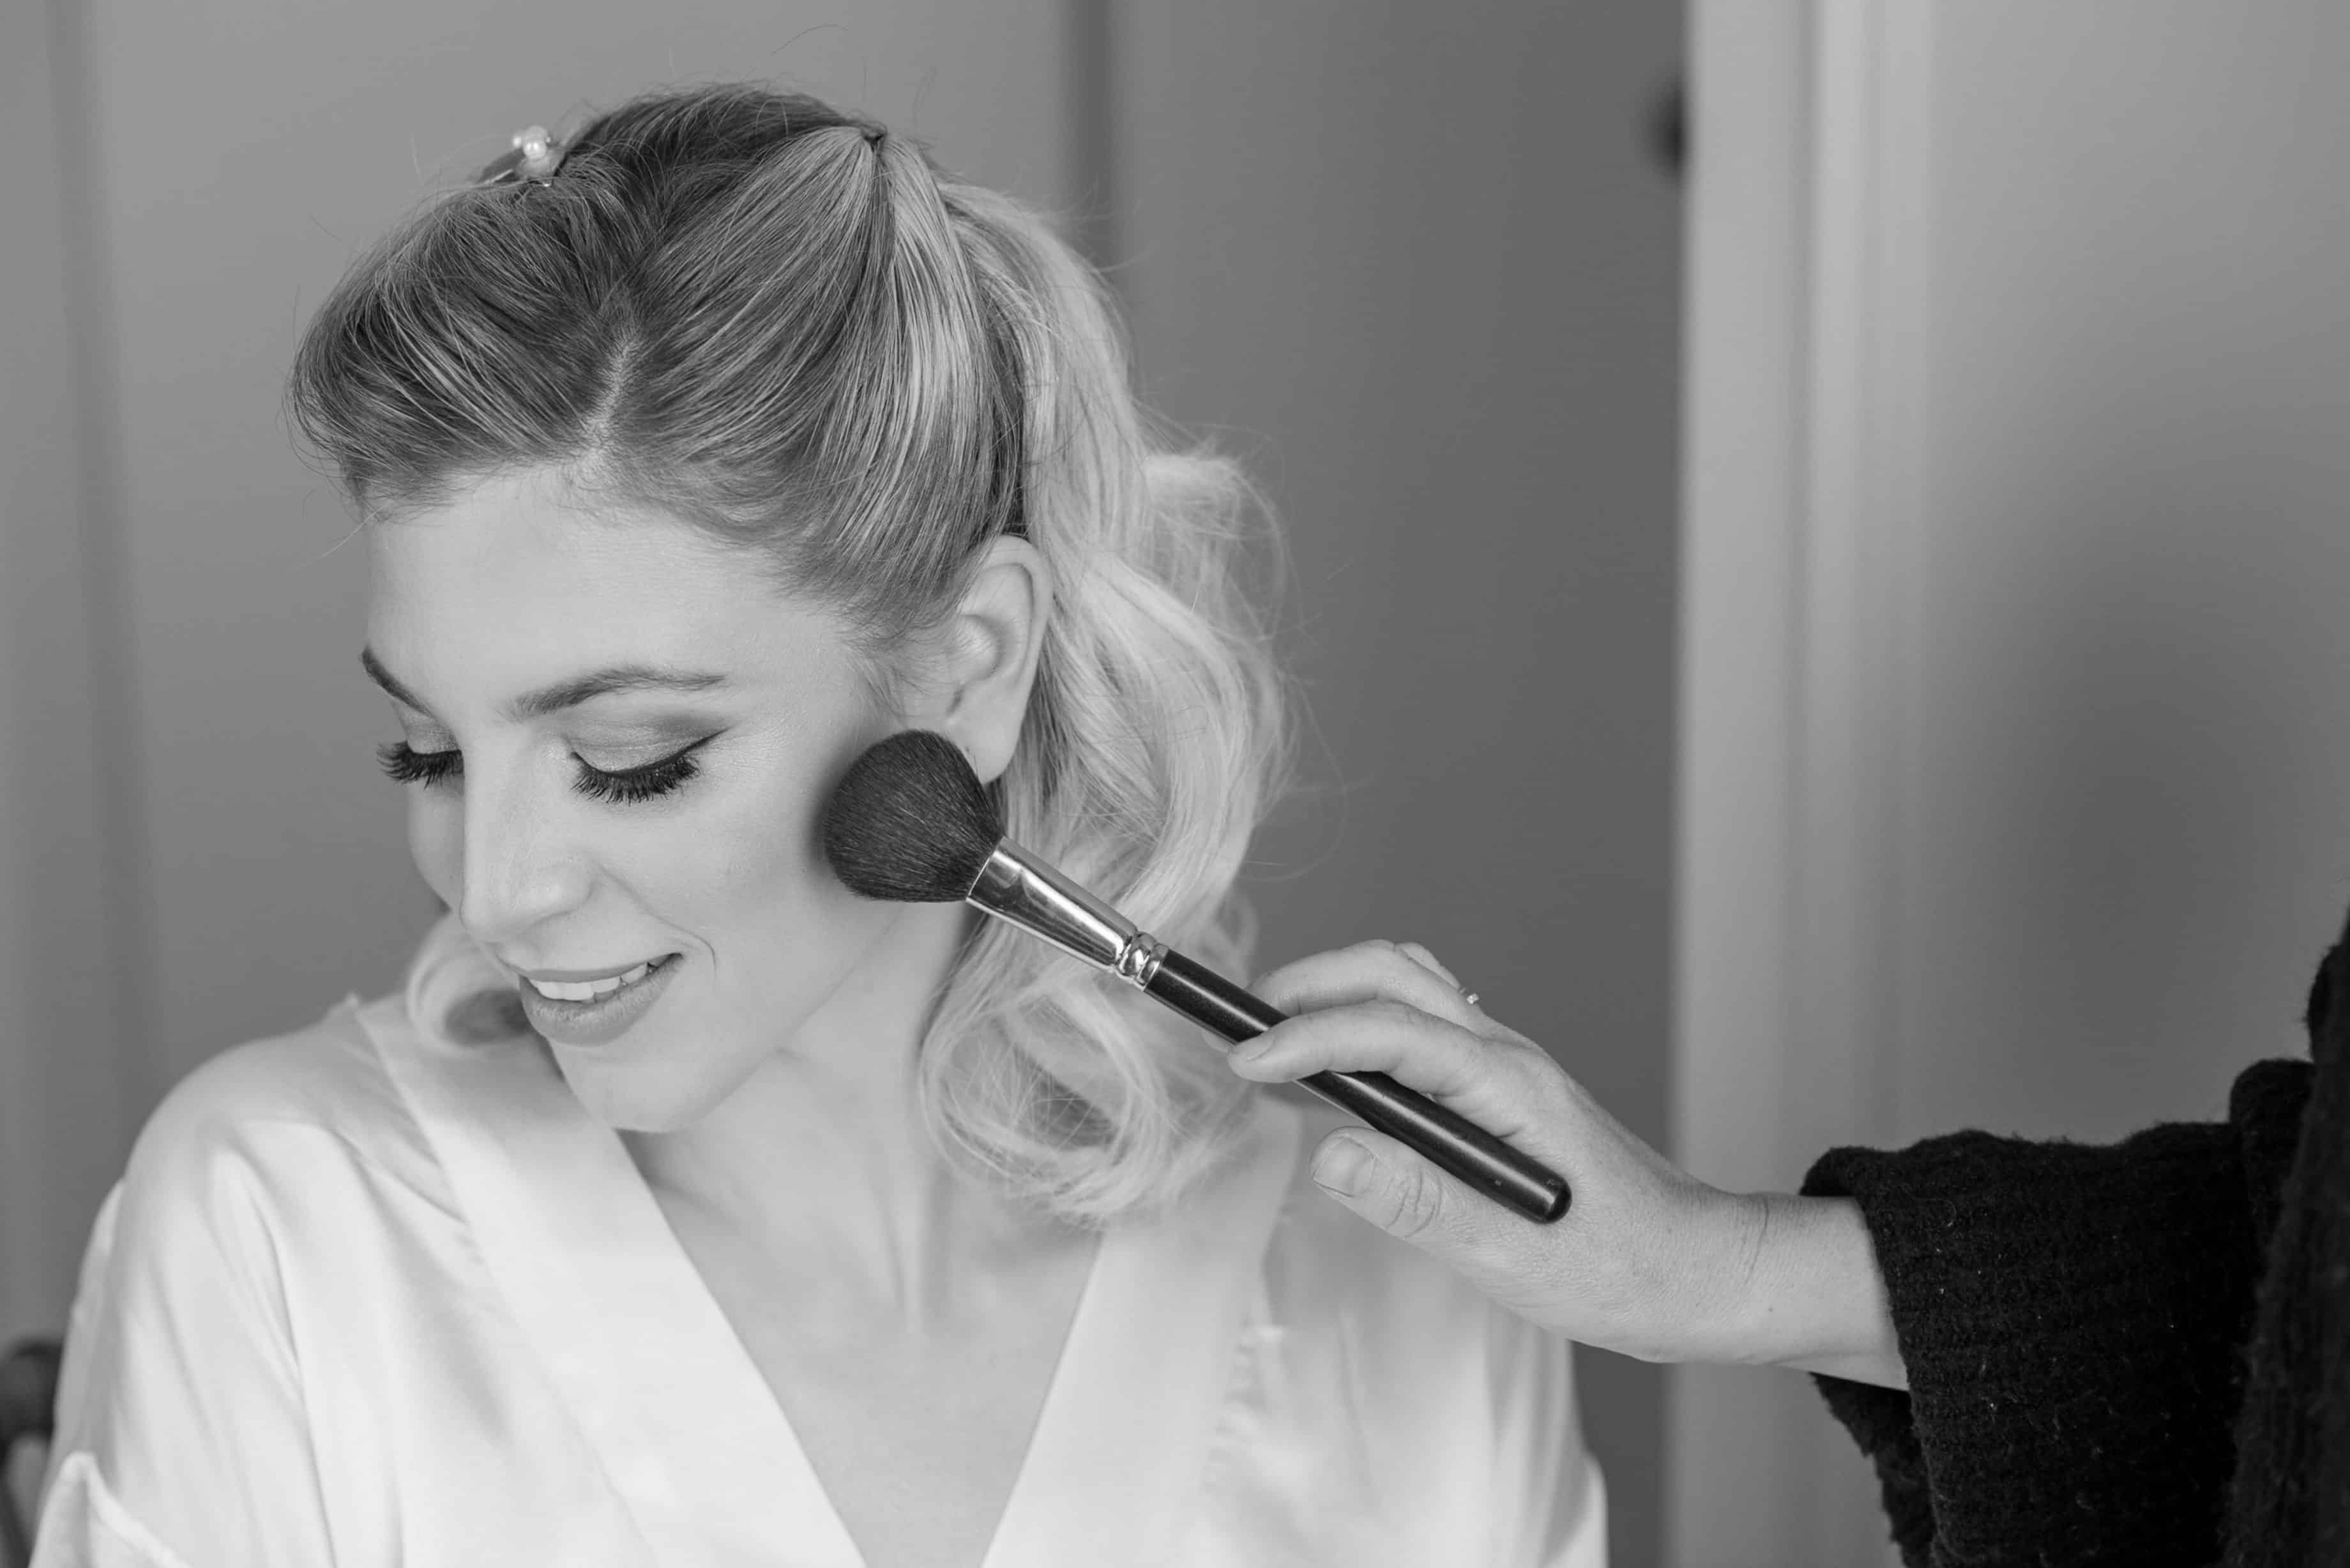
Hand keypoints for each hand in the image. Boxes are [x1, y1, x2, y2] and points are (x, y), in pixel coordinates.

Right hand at [1234, 941, 1904, 1383]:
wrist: (1698, 1273)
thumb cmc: (1621, 1270)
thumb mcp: (1514, 1256)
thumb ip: (1419, 1202)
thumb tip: (1331, 1153)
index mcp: (1509, 1086)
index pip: (1390, 1030)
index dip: (1308, 1039)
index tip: (1244, 1064)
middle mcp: (1505, 1058)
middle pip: (1394, 974)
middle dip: (1308, 986)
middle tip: (1241, 1032)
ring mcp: (1504, 1068)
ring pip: (1409, 987)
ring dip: (1335, 995)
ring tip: (1272, 1044)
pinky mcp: (1499, 1090)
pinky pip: (1422, 1025)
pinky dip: (1363, 1025)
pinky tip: (1336, 1077)